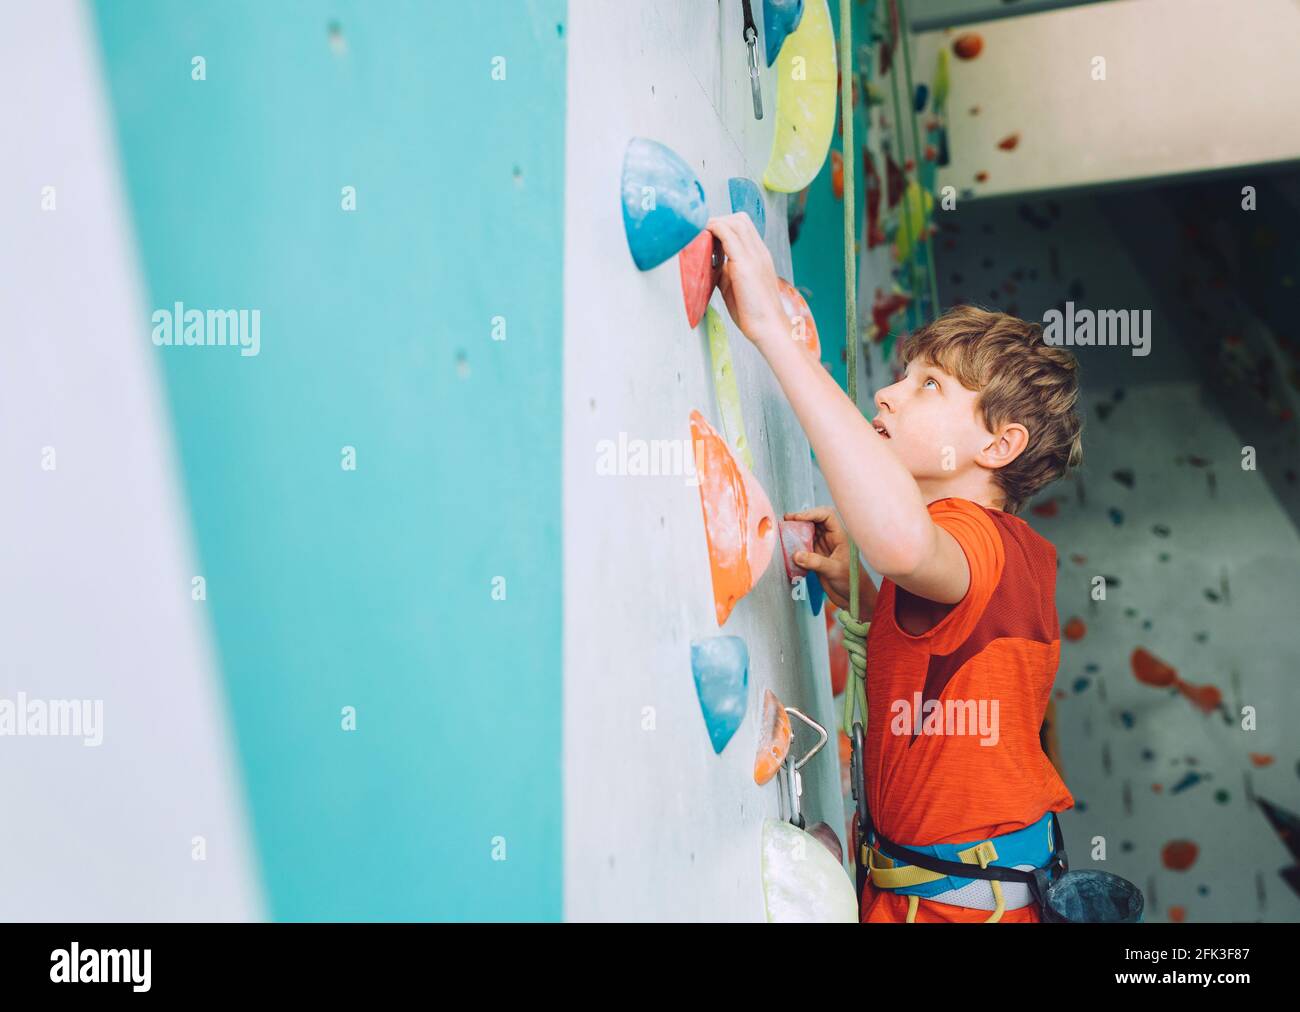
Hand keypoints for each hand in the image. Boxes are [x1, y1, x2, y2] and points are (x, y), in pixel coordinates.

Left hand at [706, 213, 787, 346]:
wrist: (769, 327)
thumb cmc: (753, 313)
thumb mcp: (735, 286)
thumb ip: (726, 272)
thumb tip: (712, 265)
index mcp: (759, 256)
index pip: (743, 227)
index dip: (724, 226)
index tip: (708, 237)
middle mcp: (759, 252)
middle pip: (739, 219)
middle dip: (718, 222)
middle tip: (702, 236)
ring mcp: (754, 255)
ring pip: (735, 222)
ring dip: (714, 225)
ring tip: (701, 237)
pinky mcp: (745, 264)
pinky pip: (727, 234)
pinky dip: (713, 231)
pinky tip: (702, 238)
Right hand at [784, 506, 877, 617]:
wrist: (854, 598)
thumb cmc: (852, 582)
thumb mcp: (834, 571)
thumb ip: (815, 562)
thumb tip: (796, 555)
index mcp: (841, 536)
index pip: (827, 516)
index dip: (812, 513)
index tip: (797, 518)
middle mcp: (831, 539)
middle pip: (815, 522)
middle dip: (801, 519)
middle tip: (787, 521)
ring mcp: (824, 548)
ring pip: (808, 533)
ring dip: (797, 532)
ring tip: (785, 531)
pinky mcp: (817, 558)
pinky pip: (804, 547)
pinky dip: (796, 546)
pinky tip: (789, 547)